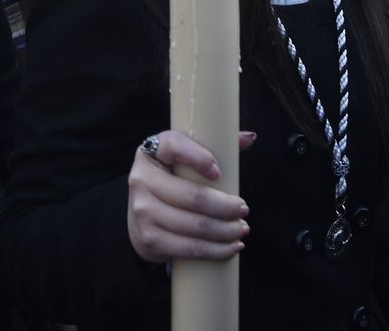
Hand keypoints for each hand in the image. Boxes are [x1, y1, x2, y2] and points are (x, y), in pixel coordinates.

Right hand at [127, 129, 255, 263]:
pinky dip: (215, 251)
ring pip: (194, 226)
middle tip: (243, 209)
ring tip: (242, 229)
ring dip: (225, 231)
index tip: (219, 172)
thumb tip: (248, 138)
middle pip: (192, 196)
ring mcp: (142, 211)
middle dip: (225, 207)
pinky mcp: (149, 238)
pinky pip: (188, 248)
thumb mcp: (182, 158)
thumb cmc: (171, 180)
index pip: (174, 145)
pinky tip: (231, 248)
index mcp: (151, 152)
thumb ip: (214, 145)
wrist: (139, 214)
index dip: (199, 157)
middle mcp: (141, 179)